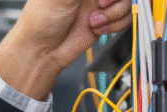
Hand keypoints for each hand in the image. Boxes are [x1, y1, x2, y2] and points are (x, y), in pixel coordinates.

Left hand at [0, 0, 137, 99]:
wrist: (42, 52)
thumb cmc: (41, 21)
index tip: (99, 0)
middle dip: (114, 0)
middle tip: (99, 5)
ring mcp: (99, 5)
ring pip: (126, 3)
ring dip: (113, 14)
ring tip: (93, 22)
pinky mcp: (105, 21)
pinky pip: (125, 19)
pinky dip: (115, 26)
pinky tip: (97, 29)